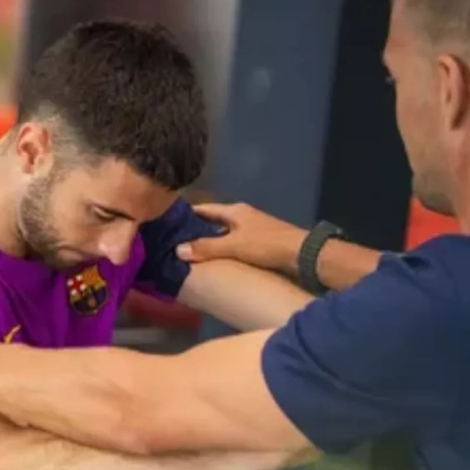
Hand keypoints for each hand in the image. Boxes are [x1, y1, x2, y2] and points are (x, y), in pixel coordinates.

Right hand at [175, 203, 306, 272]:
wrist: (301, 253)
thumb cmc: (266, 244)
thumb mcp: (233, 245)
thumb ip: (206, 247)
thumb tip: (177, 250)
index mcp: (234, 210)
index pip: (204, 208)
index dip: (186, 214)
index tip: (168, 222)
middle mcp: (242, 215)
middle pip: (214, 220)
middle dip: (197, 229)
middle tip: (176, 241)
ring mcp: (253, 228)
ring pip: (225, 232)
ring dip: (211, 241)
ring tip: (192, 254)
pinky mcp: (260, 241)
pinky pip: (235, 243)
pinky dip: (224, 249)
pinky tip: (217, 261)